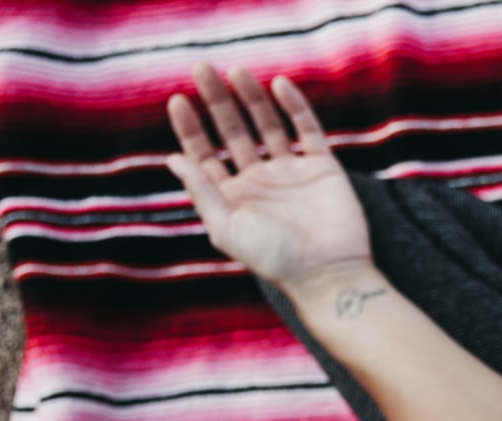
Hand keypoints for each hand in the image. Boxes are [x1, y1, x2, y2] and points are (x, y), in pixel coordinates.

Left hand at [167, 63, 371, 290]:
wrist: (328, 271)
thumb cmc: (274, 258)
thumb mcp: (227, 228)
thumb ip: (202, 192)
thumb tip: (174, 159)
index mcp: (232, 196)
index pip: (205, 154)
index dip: (191, 128)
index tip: (179, 100)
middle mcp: (259, 180)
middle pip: (233, 131)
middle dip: (217, 101)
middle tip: (202, 68)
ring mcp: (291, 172)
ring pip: (267, 125)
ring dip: (251, 98)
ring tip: (237, 70)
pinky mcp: (321, 167)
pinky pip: (306, 130)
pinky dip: (294, 107)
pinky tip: (279, 85)